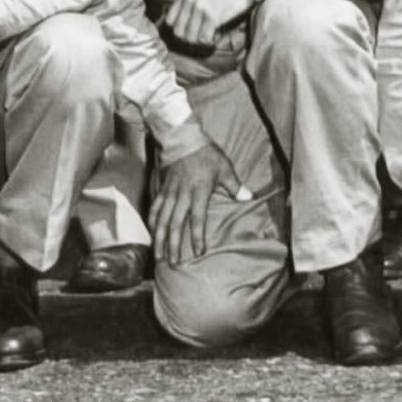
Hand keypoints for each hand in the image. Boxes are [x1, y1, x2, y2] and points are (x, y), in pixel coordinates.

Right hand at [151, 138, 244, 265]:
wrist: (182, 138)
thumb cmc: (206, 153)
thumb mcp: (225, 167)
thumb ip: (235, 185)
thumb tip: (249, 198)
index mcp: (199, 192)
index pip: (197, 220)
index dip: (197, 237)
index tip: (198, 253)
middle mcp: (182, 196)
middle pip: (174, 225)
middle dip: (173, 245)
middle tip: (171, 263)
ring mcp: (169, 193)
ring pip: (161, 220)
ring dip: (159, 238)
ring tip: (158, 255)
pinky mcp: (161, 188)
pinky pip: (154, 208)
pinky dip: (152, 222)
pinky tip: (152, 233)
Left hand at [162, 0, 254, 49]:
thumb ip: (189, 3)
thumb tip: (181, 25)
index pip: (170, 21)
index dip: (180, 28)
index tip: (192, 29)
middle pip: (178, 32)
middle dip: (190, 37)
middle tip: (202, 34)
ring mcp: (200, 7)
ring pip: (190, 38)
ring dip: (201, 40)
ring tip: (211, 33)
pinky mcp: (212, 15)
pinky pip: (204, 39)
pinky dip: (211, 40)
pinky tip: (217, 33)